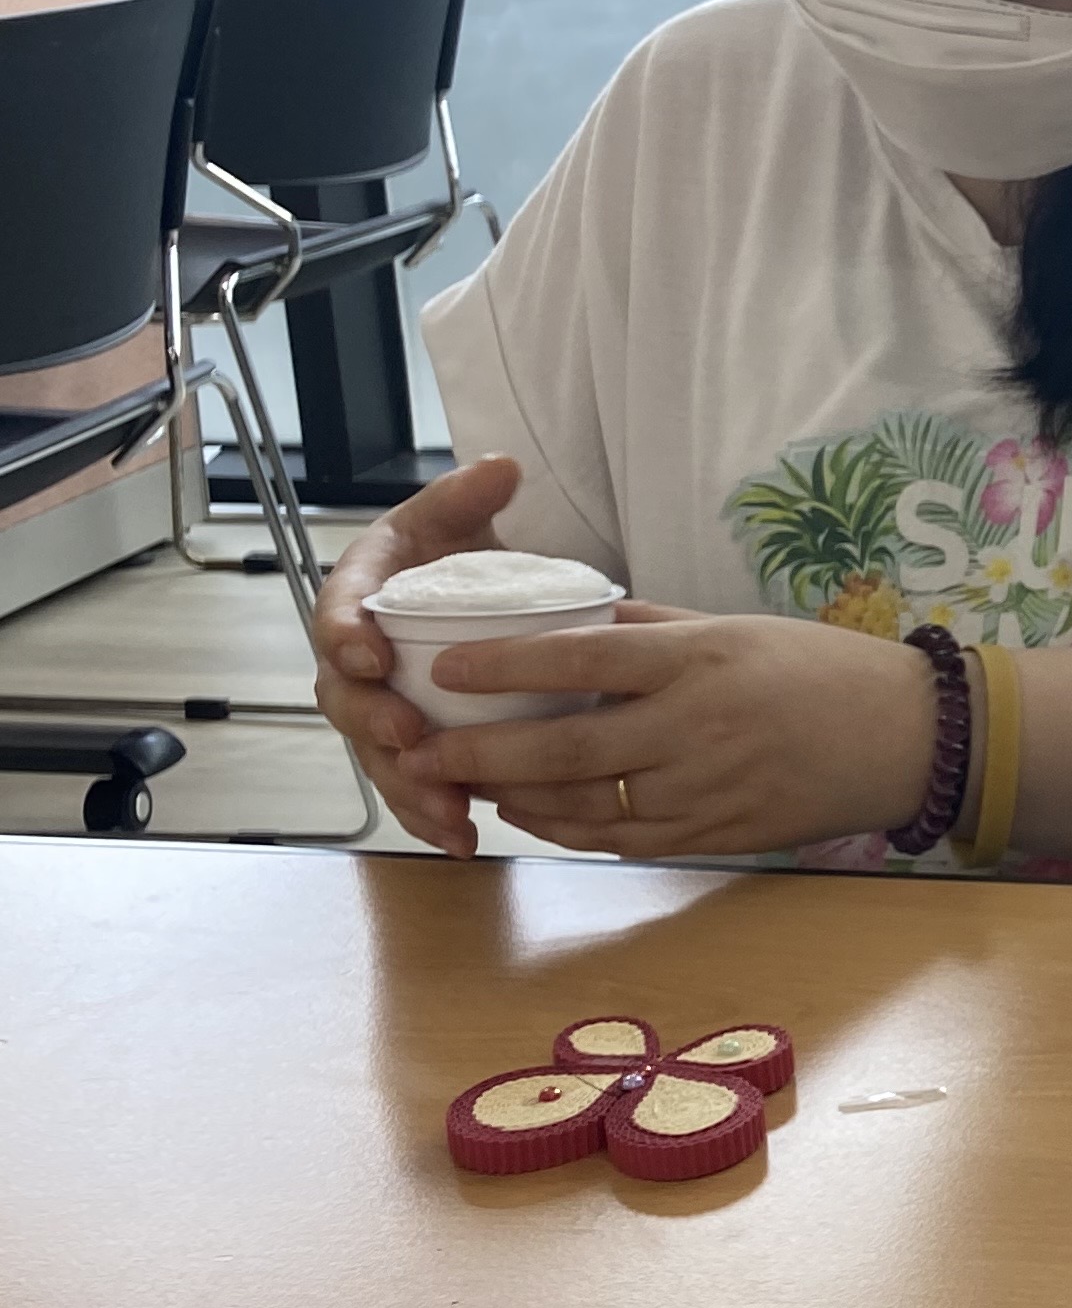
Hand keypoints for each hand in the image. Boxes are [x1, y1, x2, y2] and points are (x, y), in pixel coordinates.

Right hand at [309, 452, 525, 856]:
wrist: (464, 592)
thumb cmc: (447, 552)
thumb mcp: (453, 515)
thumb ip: (467, 494)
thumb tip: (500, 467)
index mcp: (358, 596)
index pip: (335, 615)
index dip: (345, 637)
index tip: (368, 655)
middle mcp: (356, 658)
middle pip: (346, 699)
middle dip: (374, 723)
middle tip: (412, 739)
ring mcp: (379, 706)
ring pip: (377, 755)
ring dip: (408, 787)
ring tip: (448, 813)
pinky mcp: (409, 745)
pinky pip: (410, 784)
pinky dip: (433, 813)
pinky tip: (465, 840)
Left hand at [397, 611, 936, 862]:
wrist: (905, 738)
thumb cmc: (822, 670)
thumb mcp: (738, 627)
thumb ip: (654, 631)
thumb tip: (578, 625)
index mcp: (700, 663)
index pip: (581, 663)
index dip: (506, 667)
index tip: (447, 666)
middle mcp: (697, 729)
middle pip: (565, 749)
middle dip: (482, 751)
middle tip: (426, 747)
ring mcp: (706, 791)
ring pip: (584, 806)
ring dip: (518, 798)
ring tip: (474, 782)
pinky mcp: (717, 836)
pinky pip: (623, 841)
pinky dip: (569, 831)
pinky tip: (538, 817)